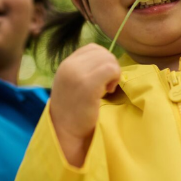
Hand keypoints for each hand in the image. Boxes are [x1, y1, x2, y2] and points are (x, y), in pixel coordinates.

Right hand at [50, 43, 120, 166]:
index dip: (102, 60)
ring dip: (114, 73)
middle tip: (106, 86)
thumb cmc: (73, 110)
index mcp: (66, 64)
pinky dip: (115, 78)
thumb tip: (107, 58)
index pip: (93, 48)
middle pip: (103, 52)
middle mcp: (69, 66)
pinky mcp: (87, 85)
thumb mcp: (72, 82)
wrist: (65, 132)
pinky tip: (108, 92)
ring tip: (106, 89)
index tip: (101, 78)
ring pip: (109, 59)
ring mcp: (77, 74)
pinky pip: (111, 69)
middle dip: (110, 67)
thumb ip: (84, 68)